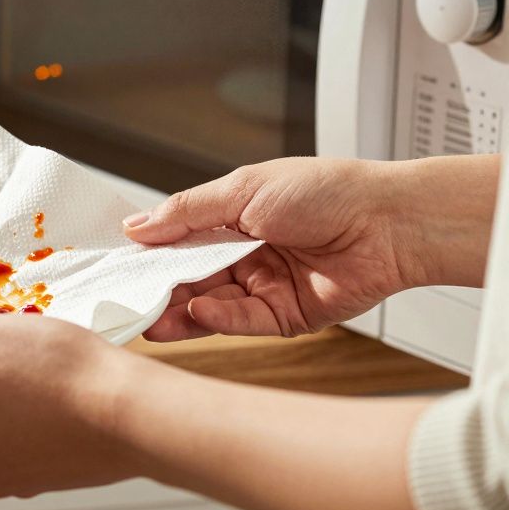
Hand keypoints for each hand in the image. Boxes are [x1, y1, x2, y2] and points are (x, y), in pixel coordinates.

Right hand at [124, 156, 495, 339]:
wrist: (389, 222)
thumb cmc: (328, 191)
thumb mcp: (242, 188)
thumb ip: (186, 212)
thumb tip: (136, 226)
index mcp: (232, 219)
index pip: (178, 243)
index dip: (149, 255)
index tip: (118, 268)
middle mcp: (245, 255)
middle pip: (189, 279)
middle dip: (158, 291)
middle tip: (127, 302)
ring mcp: (263, 287)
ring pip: (210, 306)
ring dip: (179, 313)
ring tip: (151, 320)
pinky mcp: (284, 316)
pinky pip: (242, 321)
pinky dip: (218, 318)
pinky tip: (200, 311)